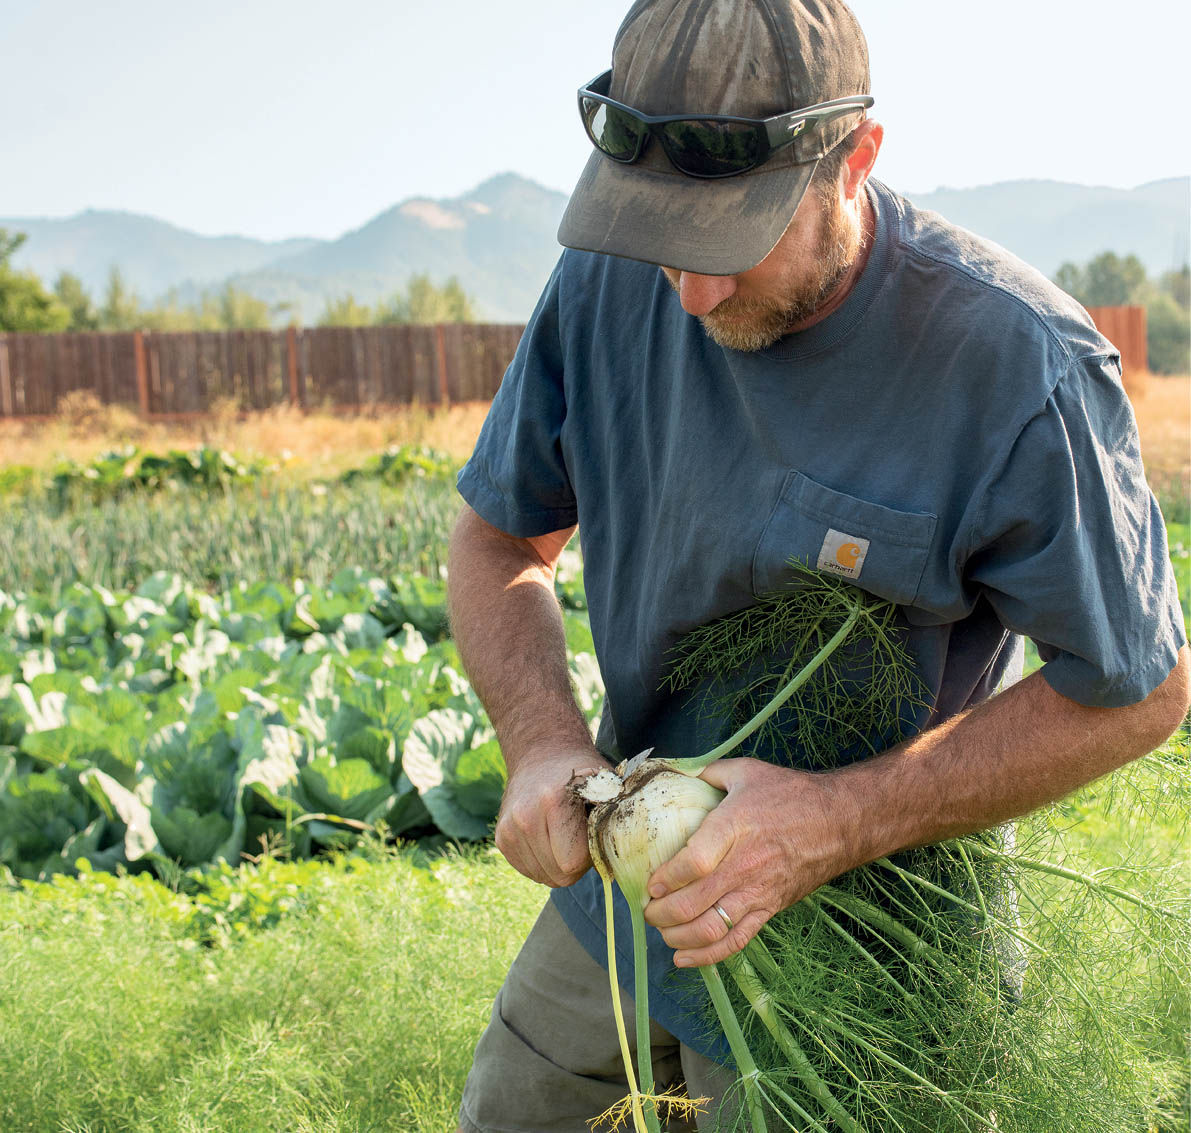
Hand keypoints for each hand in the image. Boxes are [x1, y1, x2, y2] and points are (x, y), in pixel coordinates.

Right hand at [495, 746, 613, 887]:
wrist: (542, 754)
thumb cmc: (584, 775)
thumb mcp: (607, 787)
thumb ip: (618, 820)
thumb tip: (627, 859)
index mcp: (553, 802)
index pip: (572, 863)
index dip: (589, 857)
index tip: (592, 835)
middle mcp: (524, 816)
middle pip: (557, 875)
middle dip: (575, 865)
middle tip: (581, 838)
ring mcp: (508, 828)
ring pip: (543, 877)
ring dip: (558, 865)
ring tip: (564, 835)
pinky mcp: (501, 838)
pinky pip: (529, 871)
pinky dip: (544, 863)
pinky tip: (550, 838)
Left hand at [642, 758, 857, 966]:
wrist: (839, 821)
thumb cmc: (790, 793)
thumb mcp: (746, 770)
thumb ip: (707, 771)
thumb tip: (674, 770)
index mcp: (733, 827)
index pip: (692, 864)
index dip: (665, 878)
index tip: (649, 883)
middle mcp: (743, 866)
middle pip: (693, 903)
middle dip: (660, 913)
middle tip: (647, 909)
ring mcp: (757, 892)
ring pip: (710, 929)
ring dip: (678, 936)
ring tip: (662, 930)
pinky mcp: (769, 909)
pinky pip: (735, 941)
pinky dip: (707, 956)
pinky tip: (684, 957)